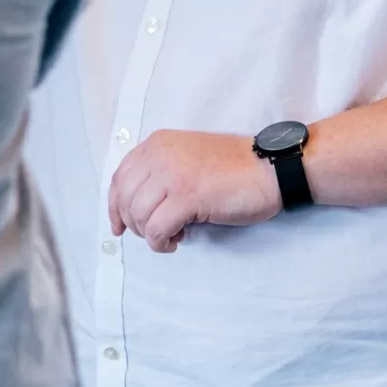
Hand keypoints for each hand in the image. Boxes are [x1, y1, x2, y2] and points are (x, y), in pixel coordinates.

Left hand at [106, 129, 282, 252]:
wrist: (271, 168)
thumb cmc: (235, 169)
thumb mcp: (187, 159)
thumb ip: (161, 173)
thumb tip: (137, 207)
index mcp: (158, 144)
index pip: (119, 178)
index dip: (115, 206)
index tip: (120, 226)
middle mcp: (160, 154)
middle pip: (124, 198)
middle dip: (134, 224)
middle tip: (154, 235)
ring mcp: (172, 174)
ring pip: (138, 215)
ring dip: (150, 235)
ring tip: (171, 237)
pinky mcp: (188, 196)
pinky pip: (156, 229)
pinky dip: (161, 242)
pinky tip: (177, 240)